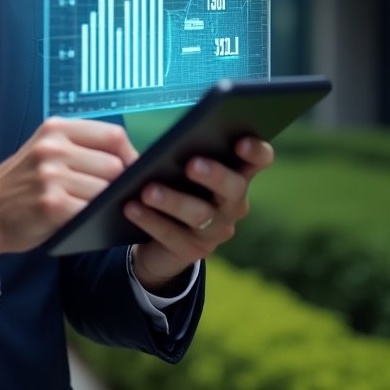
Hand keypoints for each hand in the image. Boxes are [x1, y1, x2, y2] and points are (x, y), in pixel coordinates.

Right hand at [0, 117, 138, 256]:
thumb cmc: (23, 183)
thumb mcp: (45, 150)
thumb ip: (80, 147)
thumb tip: (130, 161)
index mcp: (55, 129)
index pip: (113, 135)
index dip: (131, 156)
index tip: (133, 172)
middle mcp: (53, 147)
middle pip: (115, 165)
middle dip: (120, 184)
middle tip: (114, 196)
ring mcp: (51, 176)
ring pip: (106, 190)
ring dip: (106, 204)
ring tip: (96, 209)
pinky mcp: (51, 205)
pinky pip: (91, 211)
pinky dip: (94, 219)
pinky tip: (85, 221)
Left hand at [127, 137, 273, 293]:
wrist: (161, 240)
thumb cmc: (175, 187)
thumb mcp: (182, 168)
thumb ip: (185, 151)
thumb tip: (171, 139)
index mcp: (236, 175)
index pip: (259, 160)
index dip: (255, 151)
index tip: (242, 141)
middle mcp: (233, 204)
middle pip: (233, 188)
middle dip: (214, 175)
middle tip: (191, 164)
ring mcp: (215, 230)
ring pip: (201, 215)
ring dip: (173, 201)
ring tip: (147, 190)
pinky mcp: (192, 251)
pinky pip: (171, 234)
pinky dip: (149, 219)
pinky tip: (131, 207)